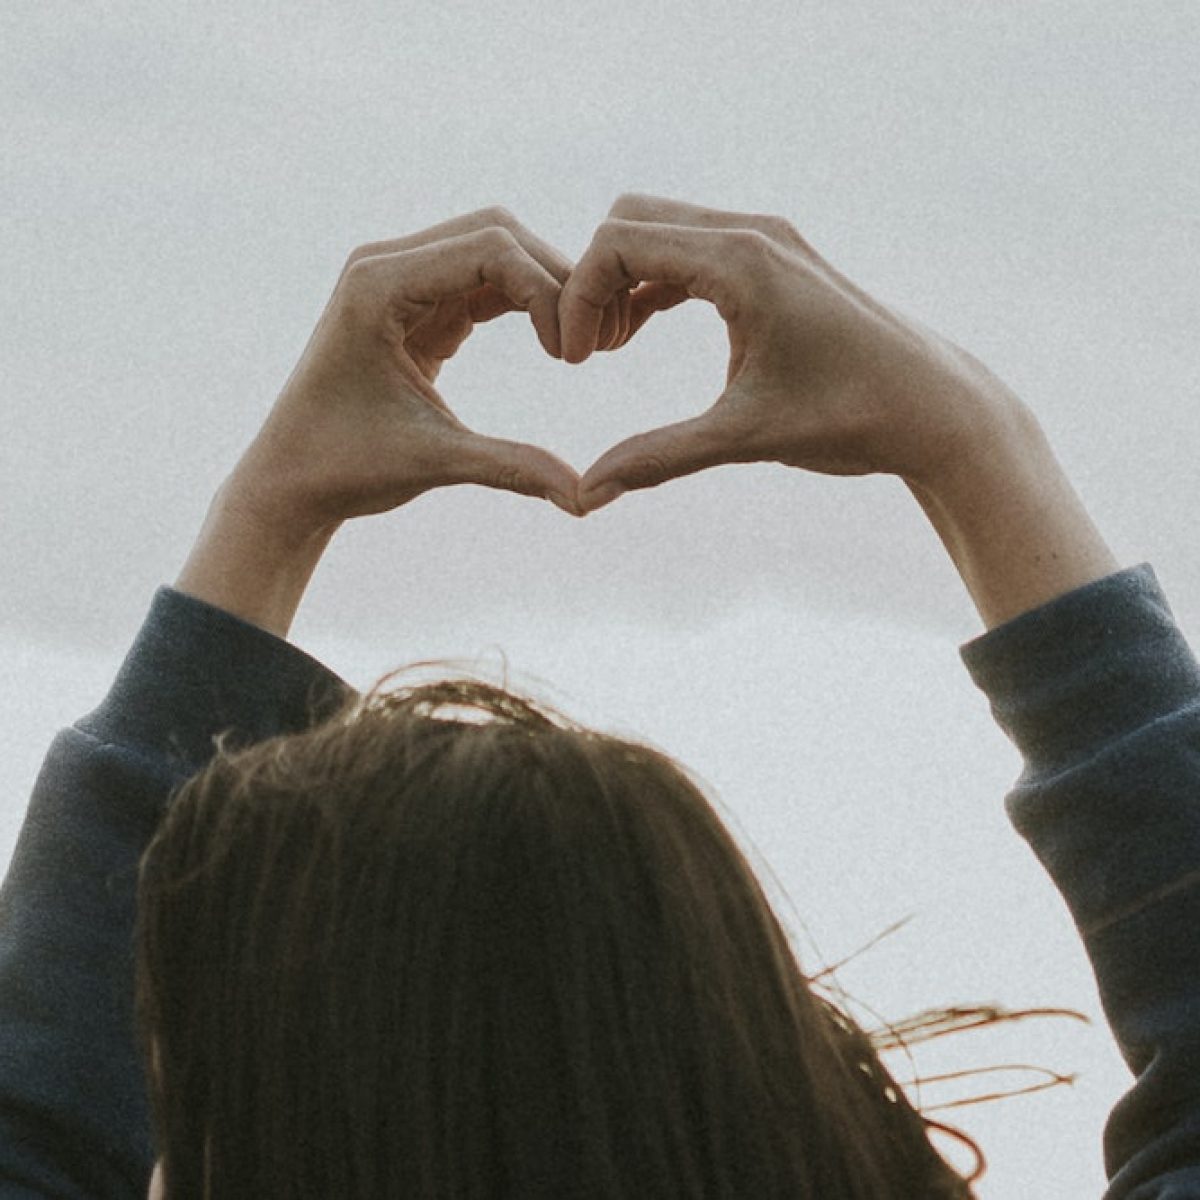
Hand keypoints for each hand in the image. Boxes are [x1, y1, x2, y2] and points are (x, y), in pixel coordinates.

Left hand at [228, 207, 626, 527]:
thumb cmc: (344, 468)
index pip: (489, 248)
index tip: (571, 358)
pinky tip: (554, 343)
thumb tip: (584, 498)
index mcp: (378, 286)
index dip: (546, 291)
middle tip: (591, 343)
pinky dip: (523, 303)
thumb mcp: (433, 462)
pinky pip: (482, 280)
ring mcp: (400, 279)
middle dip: (552, 280)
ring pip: (494, 249)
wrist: (290, 479)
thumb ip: (512, 468)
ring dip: (542, 288)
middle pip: (497, 233)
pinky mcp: (415, 303)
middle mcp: (385, 266)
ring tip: (576, 345)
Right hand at [560, 193, 1029, 512]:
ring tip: (610, 349)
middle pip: (631, 222)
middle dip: (593, 282)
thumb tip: (587, 494)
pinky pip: (691, 252)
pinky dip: (655, 285)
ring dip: (622, 282)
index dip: (577, 296)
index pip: (619, 242)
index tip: (573, 359)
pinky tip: (640, 334)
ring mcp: (768, 243)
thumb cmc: (852, 418)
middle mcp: (753, 235)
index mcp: (743, 262)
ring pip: (660, 232)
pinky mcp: (776, 262)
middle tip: (588, 353)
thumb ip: (660, 458)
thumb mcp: (746, 439)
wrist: (935, 408)